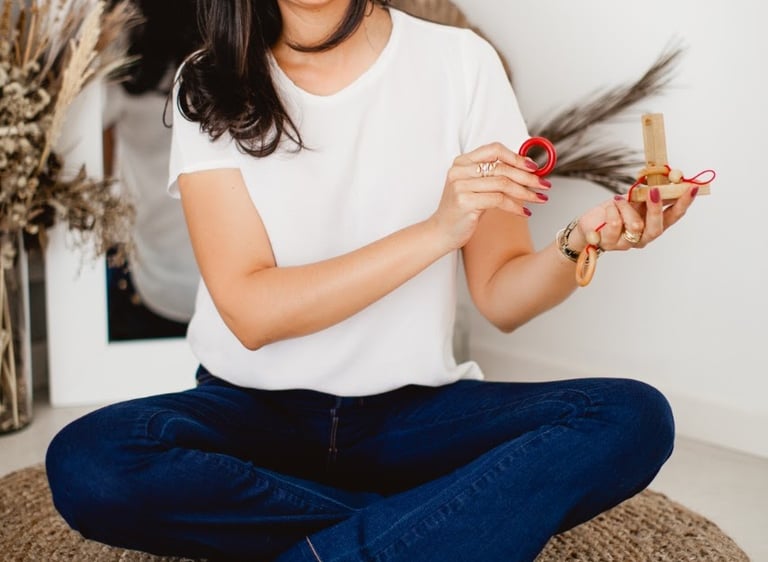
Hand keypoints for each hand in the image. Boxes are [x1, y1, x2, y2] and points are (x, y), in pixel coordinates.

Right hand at [429, 142, 550, 249]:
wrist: (441, 232)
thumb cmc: (461, 210)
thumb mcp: (474, 187)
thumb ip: (493, 175)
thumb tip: (526, 169)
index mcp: (462, 162)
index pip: (494, 150)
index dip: (516, 157)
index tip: (534, 167)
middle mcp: (459, 171)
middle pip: (502, 167)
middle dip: (527, 176)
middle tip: (544, 184)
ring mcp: (461, 186)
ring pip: (503, 184)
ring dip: (526, 192)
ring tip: (539, 199)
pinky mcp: (465, 202)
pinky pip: (499, 200)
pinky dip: (515, 206)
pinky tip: (524, 212)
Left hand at [569, 185, 699, 251]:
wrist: (589, 224)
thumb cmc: (614, 210)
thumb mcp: (635, 198)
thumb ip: (652, 191)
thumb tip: (671, 175)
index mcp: (653, 225)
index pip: (673, 216)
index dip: (683, 203)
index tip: (691, 187)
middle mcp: (642, 238)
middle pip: (657, 228)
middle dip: (657, 208)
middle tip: (655, 190)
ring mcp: (626, 243)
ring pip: (635, 225)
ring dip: (626, 207)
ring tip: (618, 200)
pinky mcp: (608, 243)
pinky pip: (614, 225)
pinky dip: (612, 211)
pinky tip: (609, 208)